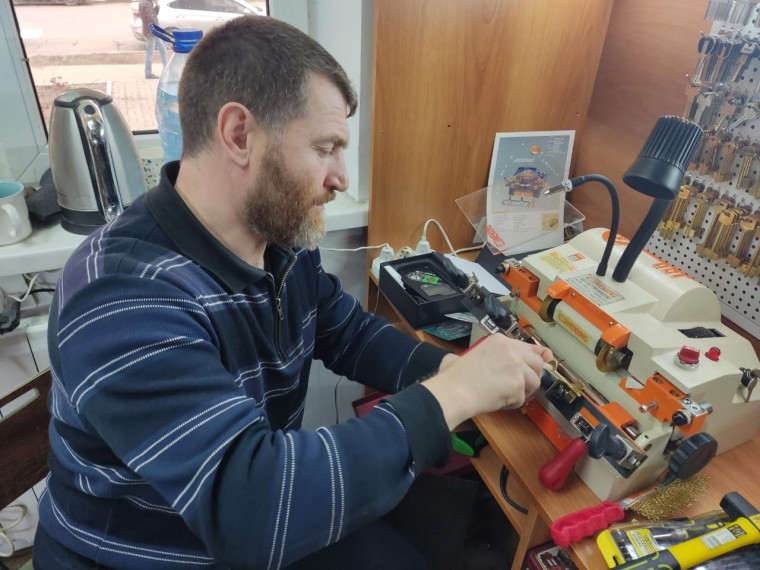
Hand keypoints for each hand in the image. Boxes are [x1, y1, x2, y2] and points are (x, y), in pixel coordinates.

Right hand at [422, 335, 552, 429]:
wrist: (454, 391)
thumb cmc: (453, 377)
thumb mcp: (465, 355)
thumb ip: (473, 356)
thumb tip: (457, 361)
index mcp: (500, 341)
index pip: (530, 347)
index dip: (539, 356)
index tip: (545, 360)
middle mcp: (512, 351)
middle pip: (538, 363)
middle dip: (533, 376)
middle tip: (521, 386)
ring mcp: (517, 367)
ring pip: (535, 382)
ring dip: (523, 391)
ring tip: (505, 395)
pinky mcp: (518, 385)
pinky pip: (523, 398)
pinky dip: (512, 403)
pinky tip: (498, 401)